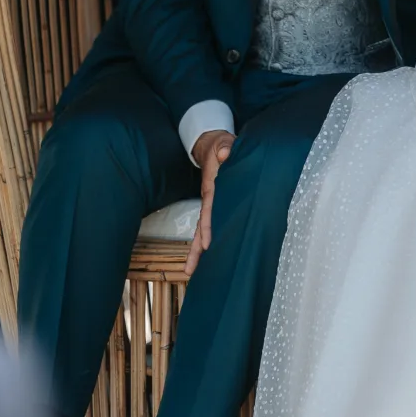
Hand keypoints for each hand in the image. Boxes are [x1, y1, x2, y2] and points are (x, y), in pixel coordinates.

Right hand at [186, 130, 234, 274]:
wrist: (215, 146)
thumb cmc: (222, 147)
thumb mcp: (225, 144)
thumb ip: (226, 147)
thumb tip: (224, 154)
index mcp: (212, 188)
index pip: (209, 210)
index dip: (207, 226)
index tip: (206, 243)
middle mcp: (209, 200)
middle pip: (200, 227)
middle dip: (195, 249)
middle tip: (190, 270)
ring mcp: (210, 205)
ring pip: (202, 230)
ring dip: (197, 251)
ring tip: (191, 272)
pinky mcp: (215, 207)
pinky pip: (209, 226)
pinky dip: (206, 242)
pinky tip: (206, 256)